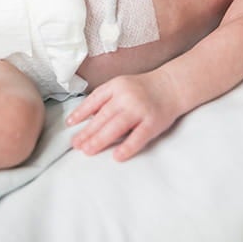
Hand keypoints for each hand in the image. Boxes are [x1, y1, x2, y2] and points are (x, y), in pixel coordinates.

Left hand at [66, 72, 180, 161]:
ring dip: (100, 140)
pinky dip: (127, 147)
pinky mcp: (153, 122)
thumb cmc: (143, 89)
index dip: (81, 112)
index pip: (94, 99)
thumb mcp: (122, 85)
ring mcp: (140, 109)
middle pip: (103, 116)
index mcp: (116, 86)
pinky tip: (117, 156)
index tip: (70, 124)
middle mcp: (126, 96)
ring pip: (116, 127)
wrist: (172, 85)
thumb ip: (105, 98)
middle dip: (87, 132)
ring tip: (87, 150)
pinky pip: (138, 137)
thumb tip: (85, 116)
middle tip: (75, 144)